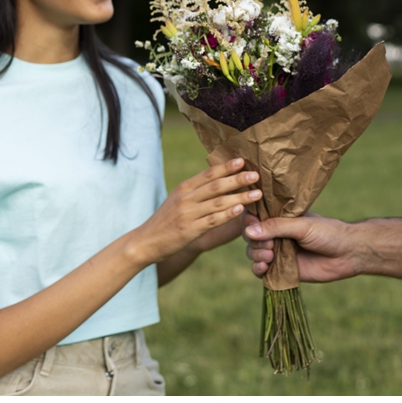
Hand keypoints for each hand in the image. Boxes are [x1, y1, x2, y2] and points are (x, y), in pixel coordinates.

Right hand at [136, 158, 260, 262]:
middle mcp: (185, 198)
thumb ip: (195, 191)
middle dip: (237, 179)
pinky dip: (227, 214)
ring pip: (218, 202)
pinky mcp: (189, 231)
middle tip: (256, 174)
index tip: (242, 160)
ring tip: (256, 194)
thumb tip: (218, 179)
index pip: (208, 174)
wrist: (144, 242)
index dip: (226, 167)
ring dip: (239, 197)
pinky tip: (240, 210)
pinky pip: (212, 221)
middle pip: (216, 185)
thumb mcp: (177, 200)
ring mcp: (187, 214)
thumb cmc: (165, 221)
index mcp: (184, 188)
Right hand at [243, 212, 359, 282]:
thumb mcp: (302, 226)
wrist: (348, 254)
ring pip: (254, 253)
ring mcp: (279, 252)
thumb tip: (249, 231)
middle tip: (269, 246)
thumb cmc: (328, 233)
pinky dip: (258, 269)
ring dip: (256, 255)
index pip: (256, 216)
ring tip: (270, 257)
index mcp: (281, 218)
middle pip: (251, 236)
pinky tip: (264, 268)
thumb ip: (276, 227)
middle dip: (255, 242)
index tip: (250, 225)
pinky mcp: (282, 270)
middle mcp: (277, 234)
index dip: (249, 221)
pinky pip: (261, 270)